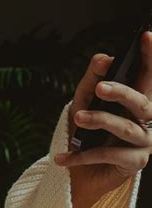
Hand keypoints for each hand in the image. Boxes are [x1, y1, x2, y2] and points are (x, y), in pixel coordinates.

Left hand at [54, 30, 151, 207]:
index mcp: (138, 99)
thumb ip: (92, 79)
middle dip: (121, 92)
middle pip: (142, 101)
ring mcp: (144, 142)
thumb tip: (103, 58)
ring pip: (125, 128)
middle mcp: (147, 119)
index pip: (148, 75)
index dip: (150, 56)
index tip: (146, 35)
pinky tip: (63, 156)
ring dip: (100, 121)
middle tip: (100, 87)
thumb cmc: (87, 131)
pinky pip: (109, 154)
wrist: (80, 172)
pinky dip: (83, 155)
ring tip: (78, 118)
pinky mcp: (135, 164)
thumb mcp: (84, 101)